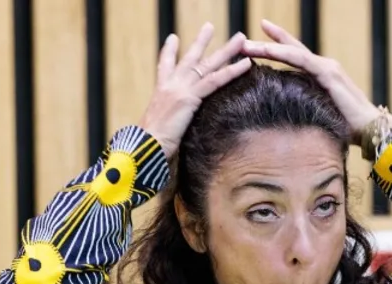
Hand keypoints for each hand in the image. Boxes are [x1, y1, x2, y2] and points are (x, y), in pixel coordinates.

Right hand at [139, 24, 252, 155]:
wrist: (145, 148)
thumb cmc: (150, 146)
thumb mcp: (160, 130)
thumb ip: (169, 124)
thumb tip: (173, 134)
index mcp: (160, 92)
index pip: (165, 66)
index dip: (169, 51)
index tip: (173, 38)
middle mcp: (170, 86)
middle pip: (189, 58)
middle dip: (200, 42)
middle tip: (209, 27)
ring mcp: (180, 89)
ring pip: (207, 64)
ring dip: (226, 50)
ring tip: (240, 38)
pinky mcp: (190, 98)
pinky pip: (215, 80)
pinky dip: (232, 71)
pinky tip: (245, 63)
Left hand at [241, 20, 386, 142]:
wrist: (372, 130)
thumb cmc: (348, 129)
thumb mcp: (321, 117)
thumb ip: (307, 110)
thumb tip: (287, 120)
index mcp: (321, 76)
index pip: (294, 57)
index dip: (276, 48)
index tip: (255, 43)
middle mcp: (324, 67)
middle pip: (290, 50)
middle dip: (266, 43)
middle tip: (242, 40)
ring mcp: (327, 68)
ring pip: (292, 52)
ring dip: (268, 47)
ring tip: (247, 45)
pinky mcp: (329, 75)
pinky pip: (302, 60)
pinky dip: (284, 53)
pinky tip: (268, 50)